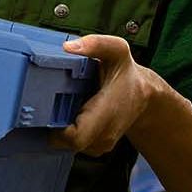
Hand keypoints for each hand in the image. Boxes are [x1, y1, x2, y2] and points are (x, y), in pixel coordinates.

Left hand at [54, 34, 161, 156]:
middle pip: (66, 144)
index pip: (76, 138)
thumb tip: (69, 47)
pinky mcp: (97, 146)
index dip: (57, 130)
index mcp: (106, 113)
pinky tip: (70, 114)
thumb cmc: (127, 74)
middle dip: (53, 127)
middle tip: (47, 106)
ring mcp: (101, 143)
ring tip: (62, 107)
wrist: (144, 95)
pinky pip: (75, 145)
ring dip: (60, 129)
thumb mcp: (116, 51)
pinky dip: (68, 132)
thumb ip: (96, 44)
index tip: (46, 112)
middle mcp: (104, 134)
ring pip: (69, 145)